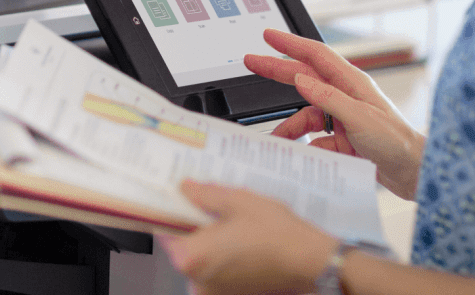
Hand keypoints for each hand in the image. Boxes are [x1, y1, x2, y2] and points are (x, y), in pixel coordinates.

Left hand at [159, 180, 336, 294]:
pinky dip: (225, 256)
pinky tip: (243, 239)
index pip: (164, 230)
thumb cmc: (276, 234)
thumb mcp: (237, 201)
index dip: (173, 211)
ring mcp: (213, 292)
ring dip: (212, 241)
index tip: (179, 198)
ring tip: (233, 221)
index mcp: (191, 256)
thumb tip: (186, 189)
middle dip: (196, 225)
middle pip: (184, 245)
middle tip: (212, 205)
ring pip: (203, 258)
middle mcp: (196, 280)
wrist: (310, 261)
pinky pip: (219, 270)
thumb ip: (205, 195)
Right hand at [245, 29, 425, 198]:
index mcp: (352, 83)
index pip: (316, 55)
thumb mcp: (359, 117)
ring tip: (277, 139)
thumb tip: (301, 79)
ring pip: (307, 116)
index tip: (269, 35)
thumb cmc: (397, 141)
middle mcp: (346, 97)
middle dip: (277, 71)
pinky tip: (300, 155)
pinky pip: (315, 140)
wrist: (414, 173)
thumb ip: (328, 97)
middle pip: (305, 78)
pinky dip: (305, 147)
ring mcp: (343, 119)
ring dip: (291, 127)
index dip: (291, 43)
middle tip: (251, 62)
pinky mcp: (344, 140)